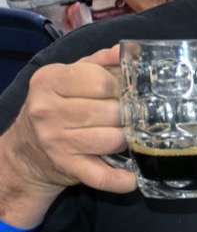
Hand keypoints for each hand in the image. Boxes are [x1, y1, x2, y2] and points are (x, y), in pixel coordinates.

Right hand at [5, 46, 133, 194]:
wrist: (26, 150)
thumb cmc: (56, 106)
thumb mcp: (69, 77)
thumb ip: (98, 62)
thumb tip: (126, 52)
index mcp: (49, 81)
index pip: (101, 81)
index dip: (120, 87)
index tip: (122, 93)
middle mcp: (47, 110)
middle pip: (111, 111)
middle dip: (126, 114)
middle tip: (127, 117)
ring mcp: (56, 141)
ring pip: (113, 139)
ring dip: (127, 139)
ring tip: (124, 135)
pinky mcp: (67, 167)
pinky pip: (104, 177)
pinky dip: (125, 179)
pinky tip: (135, 175)